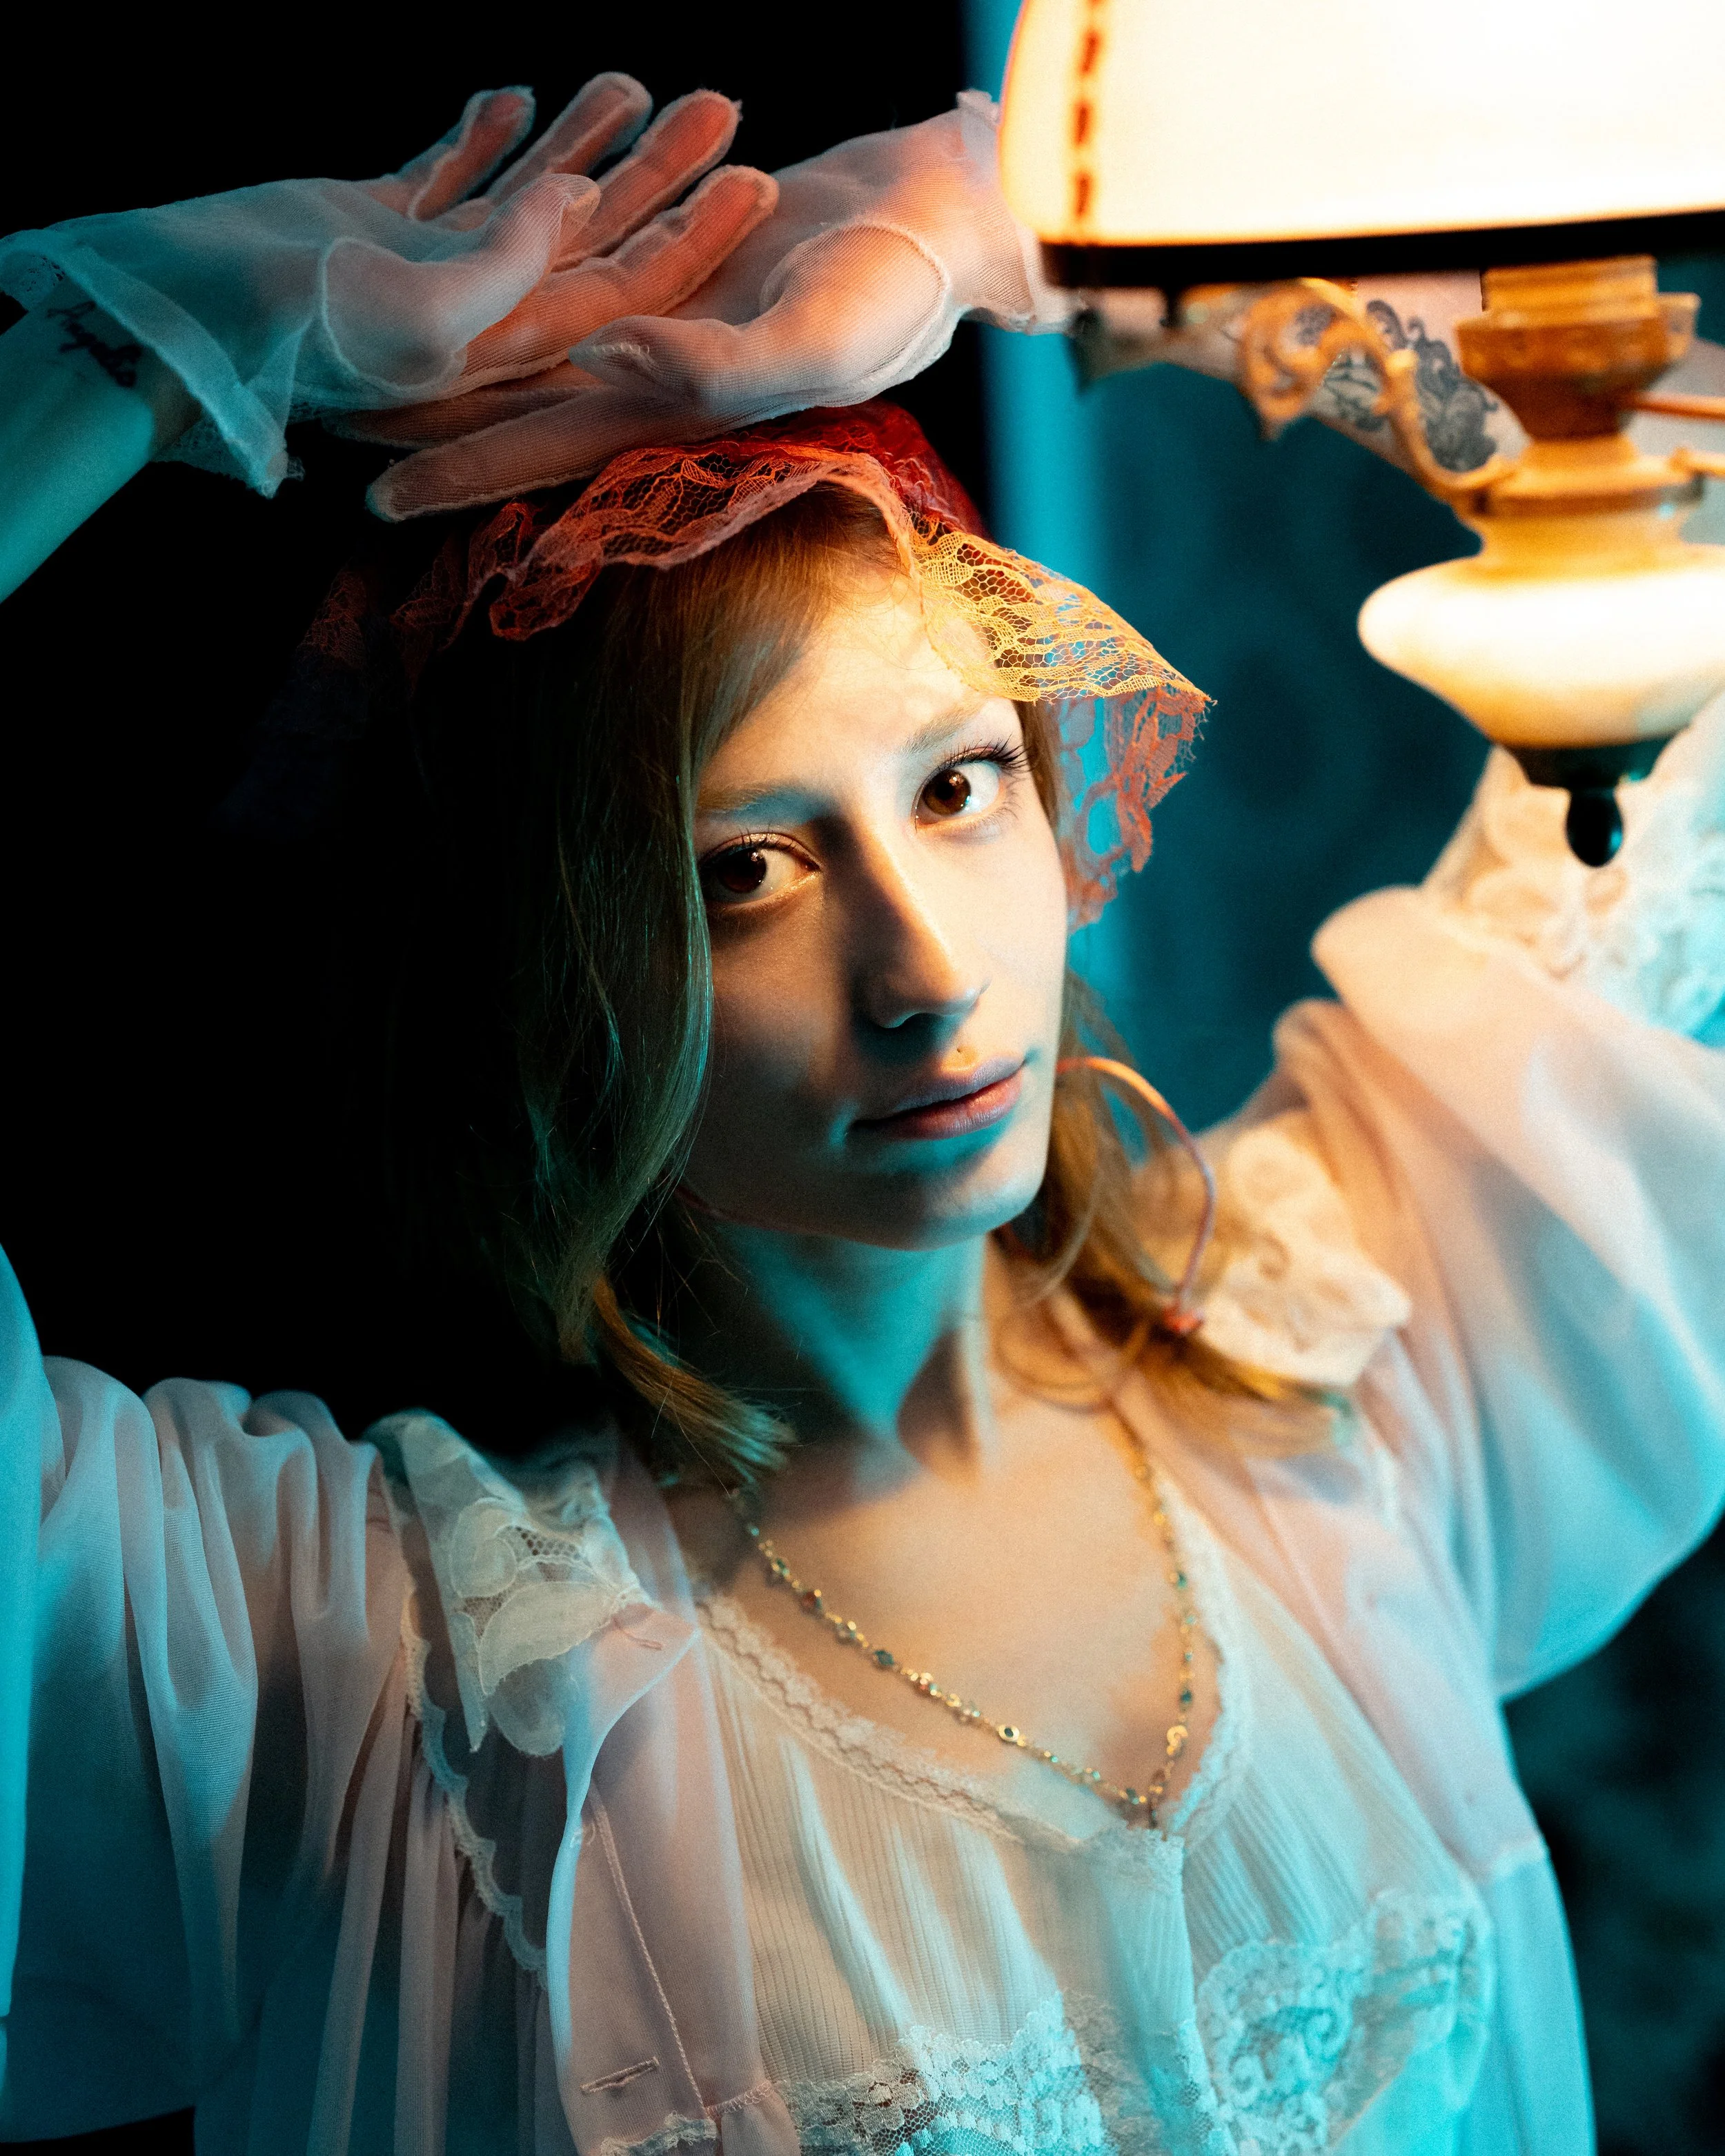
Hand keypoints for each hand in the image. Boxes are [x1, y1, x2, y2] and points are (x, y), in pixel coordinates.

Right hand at [0, 79, 774, 495]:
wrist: (173, 321)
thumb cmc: (295, 330)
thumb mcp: (426, 307)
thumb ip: (513, 261)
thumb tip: (579, 203)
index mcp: (507, 348)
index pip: (629, 293)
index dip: (695, 236)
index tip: (759, 175)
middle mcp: (479, 315)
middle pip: (593, 239)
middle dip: (658, 173)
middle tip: (724, 102)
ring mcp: (425, 269)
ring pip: (525, 198)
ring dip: (580, 141)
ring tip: (634, 80)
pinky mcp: (370, 227)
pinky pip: (446, 178)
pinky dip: (482, 138)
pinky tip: (516, 94)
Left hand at [354, 94, 1067, 518]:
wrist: (928, 219)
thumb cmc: (886, 295)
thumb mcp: (809, 341)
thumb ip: (714, 366)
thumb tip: (610, 359)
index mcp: (670, 414)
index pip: (542, 456)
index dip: (463, 474)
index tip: (373, 495)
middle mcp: (644, 376)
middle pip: (510, 407)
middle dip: (424, 422)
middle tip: (323, 431)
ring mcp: (645, 314)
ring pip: (521, 333)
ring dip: (445, 341)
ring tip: (355, 340)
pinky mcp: (653, 253)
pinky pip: (559, 257)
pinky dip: (504, 253)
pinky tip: (443, 239)